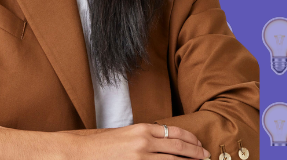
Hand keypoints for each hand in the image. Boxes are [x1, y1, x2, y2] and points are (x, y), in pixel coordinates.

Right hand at [76, 123, 208, 159]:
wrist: (80, 152)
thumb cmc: (98, 144)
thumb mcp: (124, 134)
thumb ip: (143, 137)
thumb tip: (163, 145)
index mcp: (141, 129)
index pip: (175, 132)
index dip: (191, 139)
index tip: (198, 144)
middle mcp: (144, 142)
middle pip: (179, 147)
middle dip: (196, 153)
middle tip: (206, 156)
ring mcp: (141, 157)